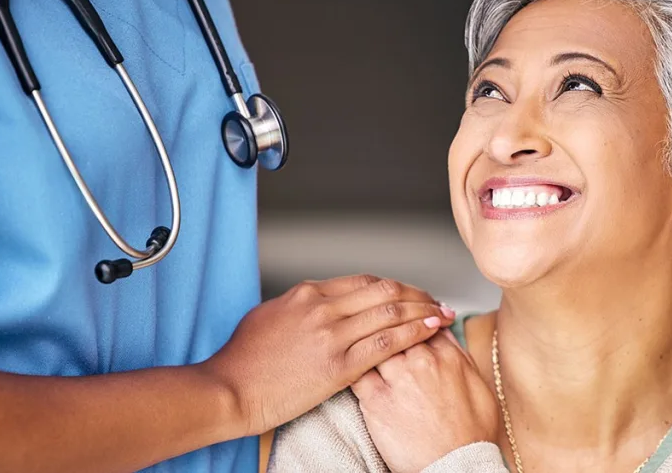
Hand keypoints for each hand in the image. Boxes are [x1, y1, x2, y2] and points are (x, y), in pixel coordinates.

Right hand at [201, 275, 455, 435]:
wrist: (229, 390)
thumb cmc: (242, 360)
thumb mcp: (269, 317)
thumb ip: (301, 307)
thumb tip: (320, 304)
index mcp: (307, 294)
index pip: (364, 281)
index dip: (393, 286)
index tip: (409, 293)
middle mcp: (323, 308)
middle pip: (384, 290)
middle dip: (416, 294)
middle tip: (434, 300)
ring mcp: (332, 335)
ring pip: (391, 311)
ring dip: (423, 310)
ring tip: (442, 312)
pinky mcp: (339, 365)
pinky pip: (388, 342)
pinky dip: (414, 332)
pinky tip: (431, 330)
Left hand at [352, 330, 499, 472]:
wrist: (456, 466)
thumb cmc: (469, 434)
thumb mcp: (479, 387)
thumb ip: (459, 355)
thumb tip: (445, 332)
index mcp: (448, 357)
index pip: (422, 320)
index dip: (411, 318)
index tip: (405, 320)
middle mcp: (422, 363)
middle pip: (396, 327)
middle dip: (388, 325)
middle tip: (381, 329)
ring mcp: (398, 380)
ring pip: (375, 343)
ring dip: (368, 342)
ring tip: (362, 346)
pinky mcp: (376, 401)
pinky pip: (357, 371)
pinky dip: (353, 365)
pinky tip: (351, 366)